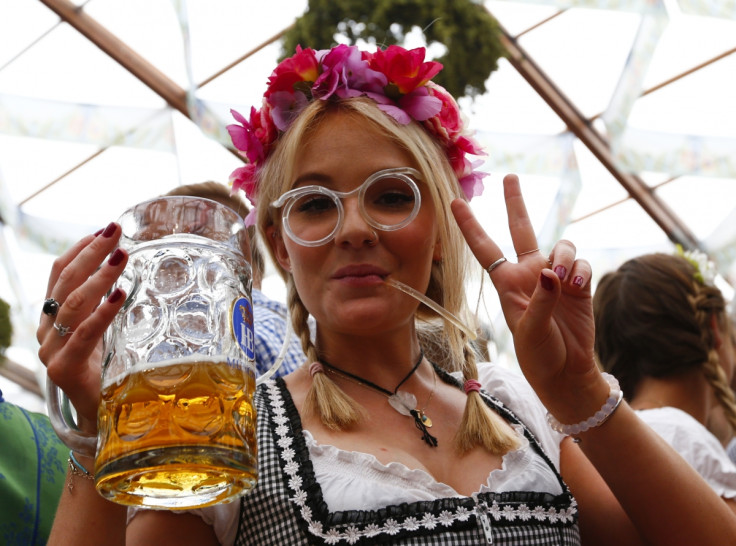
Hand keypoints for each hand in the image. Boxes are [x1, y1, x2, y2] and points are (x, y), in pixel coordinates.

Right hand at [36, 223, 127, 426]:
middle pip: (65, 282)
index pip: (60, 273)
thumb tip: (124, 265)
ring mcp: (52, 350)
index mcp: (55, 316)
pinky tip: (120, 295)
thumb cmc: (105, 367)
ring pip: (73, 303)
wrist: (100, 415)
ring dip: (100, 276)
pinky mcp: (63, 370)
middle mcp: (47, 330)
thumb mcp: (104, 328)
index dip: (81, 249)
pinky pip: (83, 335)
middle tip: (116, 231)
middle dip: (91, 253)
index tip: (103, 229)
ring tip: (122, 257)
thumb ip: (106, 302)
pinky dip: (102, 313)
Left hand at [452, 174, 604, 421]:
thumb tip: (551, 271)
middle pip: (520, 230)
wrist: (567, 372)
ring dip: (565, 256)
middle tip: (510, 177)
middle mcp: (529, 274)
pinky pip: (582, 264)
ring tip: (565, 279)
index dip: (470, 225)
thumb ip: (541, 299)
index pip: (485, 249)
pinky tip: (579, 288)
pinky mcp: (578, 284)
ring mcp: (555, 277)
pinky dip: (582, 272)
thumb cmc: (539, 354)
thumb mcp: (531, 330)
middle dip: (515, 203)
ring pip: (561, 245)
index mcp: (507, 284)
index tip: (454, 202)